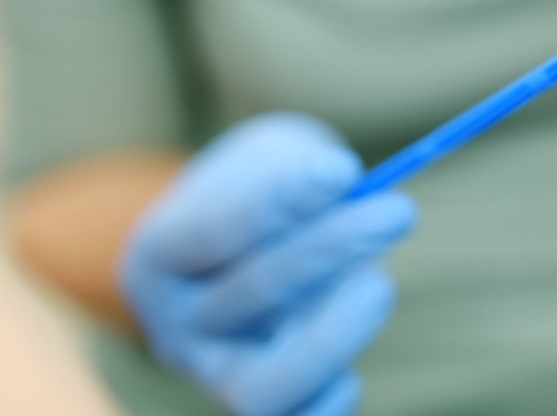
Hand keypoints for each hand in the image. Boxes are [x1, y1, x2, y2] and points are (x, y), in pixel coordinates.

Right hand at [121, 113, 415, 415]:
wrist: (245, 256)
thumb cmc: (259, 197)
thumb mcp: (264, 163)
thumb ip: (293, 171)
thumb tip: (342, 182)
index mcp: (158, 255)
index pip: (212, 231)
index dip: (281, 201)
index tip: (344, 170)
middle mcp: (176, 325)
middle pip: (254, 293)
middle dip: (335, 246)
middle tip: (398, 209)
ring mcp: (217, 374)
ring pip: (265, 384)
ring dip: (334, 333)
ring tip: (378, 282)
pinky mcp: (265, 404)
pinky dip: (331, 396)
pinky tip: (354, 352)